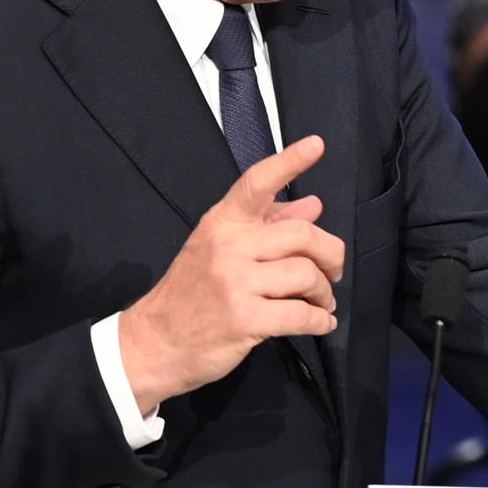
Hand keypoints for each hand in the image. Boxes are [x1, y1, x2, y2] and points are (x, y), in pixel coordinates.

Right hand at [119, 136, 345, 412]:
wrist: (154, 342)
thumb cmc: (192, 292)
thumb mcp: (221, 249)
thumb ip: (268, 225)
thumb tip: (313, 204)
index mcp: (222, 223)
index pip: (256, 183)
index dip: (289, 162)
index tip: (316, 144)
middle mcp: (228, 246)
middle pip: (302, 235)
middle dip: (330, 254)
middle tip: (334, 270)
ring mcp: (235, 283)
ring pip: (306, 275)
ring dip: (325, 292)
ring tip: (323, 301)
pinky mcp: (244, 320)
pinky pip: (300, 315)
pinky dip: (319, 321)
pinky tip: (321, 323)